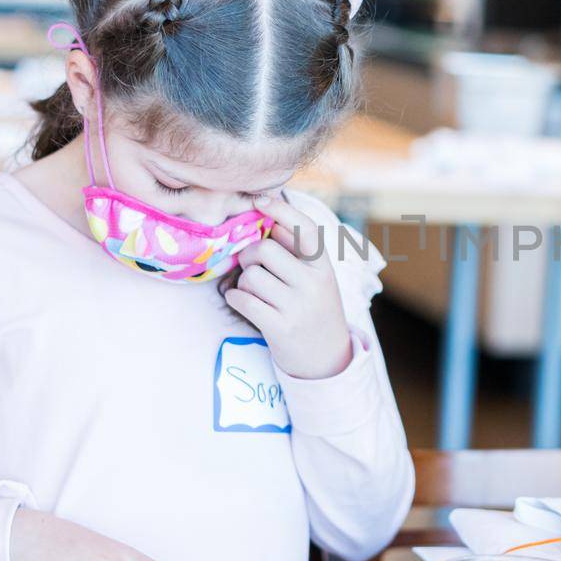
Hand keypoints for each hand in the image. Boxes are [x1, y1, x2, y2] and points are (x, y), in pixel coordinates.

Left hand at [225, 196, 352, 379]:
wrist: (326, 358)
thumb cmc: (314, 309)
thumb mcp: (317, 278)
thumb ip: (297, 251)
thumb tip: (268, 217)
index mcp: (324, 266)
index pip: (304, 229)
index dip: (280, 210)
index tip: (259, 201)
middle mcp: (314, 283)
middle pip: (265, 250)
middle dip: (249, 255)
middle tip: (251, 267)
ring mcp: (298, 306)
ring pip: (250, 276)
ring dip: (243, 283)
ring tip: (254, 293)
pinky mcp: (280, 327)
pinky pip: (242, 300)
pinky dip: (234, 298)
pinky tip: (241, 302)